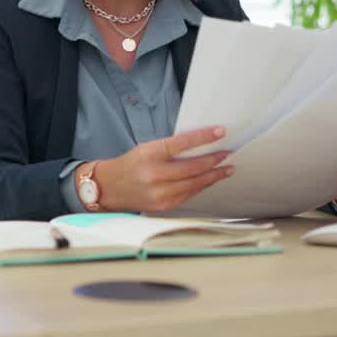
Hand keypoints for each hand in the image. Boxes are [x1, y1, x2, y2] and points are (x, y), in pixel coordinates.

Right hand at [86, 126, 233, 212]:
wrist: (109, 188)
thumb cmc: (130, 164)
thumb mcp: (146, 148)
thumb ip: (170, 148)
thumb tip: (200, 145)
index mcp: (149, 155)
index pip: (182, 143)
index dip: (204, 137)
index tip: (220, 132)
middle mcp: (154, 175)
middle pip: (193, 167)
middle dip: (214, 159)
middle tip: (227, 153)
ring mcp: (160, 193)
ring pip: (195, 183)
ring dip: (214, 175)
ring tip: (227, 168)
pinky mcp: (164, 205)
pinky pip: (190, 194)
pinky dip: (202, 186)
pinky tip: (210, 180)